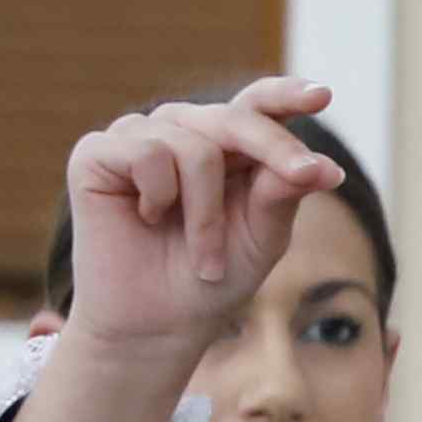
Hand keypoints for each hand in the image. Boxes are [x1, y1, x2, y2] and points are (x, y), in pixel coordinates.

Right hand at [53, 78, 339, 360]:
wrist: (157, 326)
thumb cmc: (212, 278)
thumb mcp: (262, 236)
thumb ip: (284, 193)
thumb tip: (324, 165)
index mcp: (227, 143)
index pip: (258, 104)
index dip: (287, 95)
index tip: (323, 97)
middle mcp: (182, 129)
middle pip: (235, 119)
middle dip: (272, 153)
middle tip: (303, 177)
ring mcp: (138, 136)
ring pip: (194, 146)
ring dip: (207, 212)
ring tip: (205, 254)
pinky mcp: (96, 153)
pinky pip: (147, 153)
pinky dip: (160, 196)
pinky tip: (147, 219)